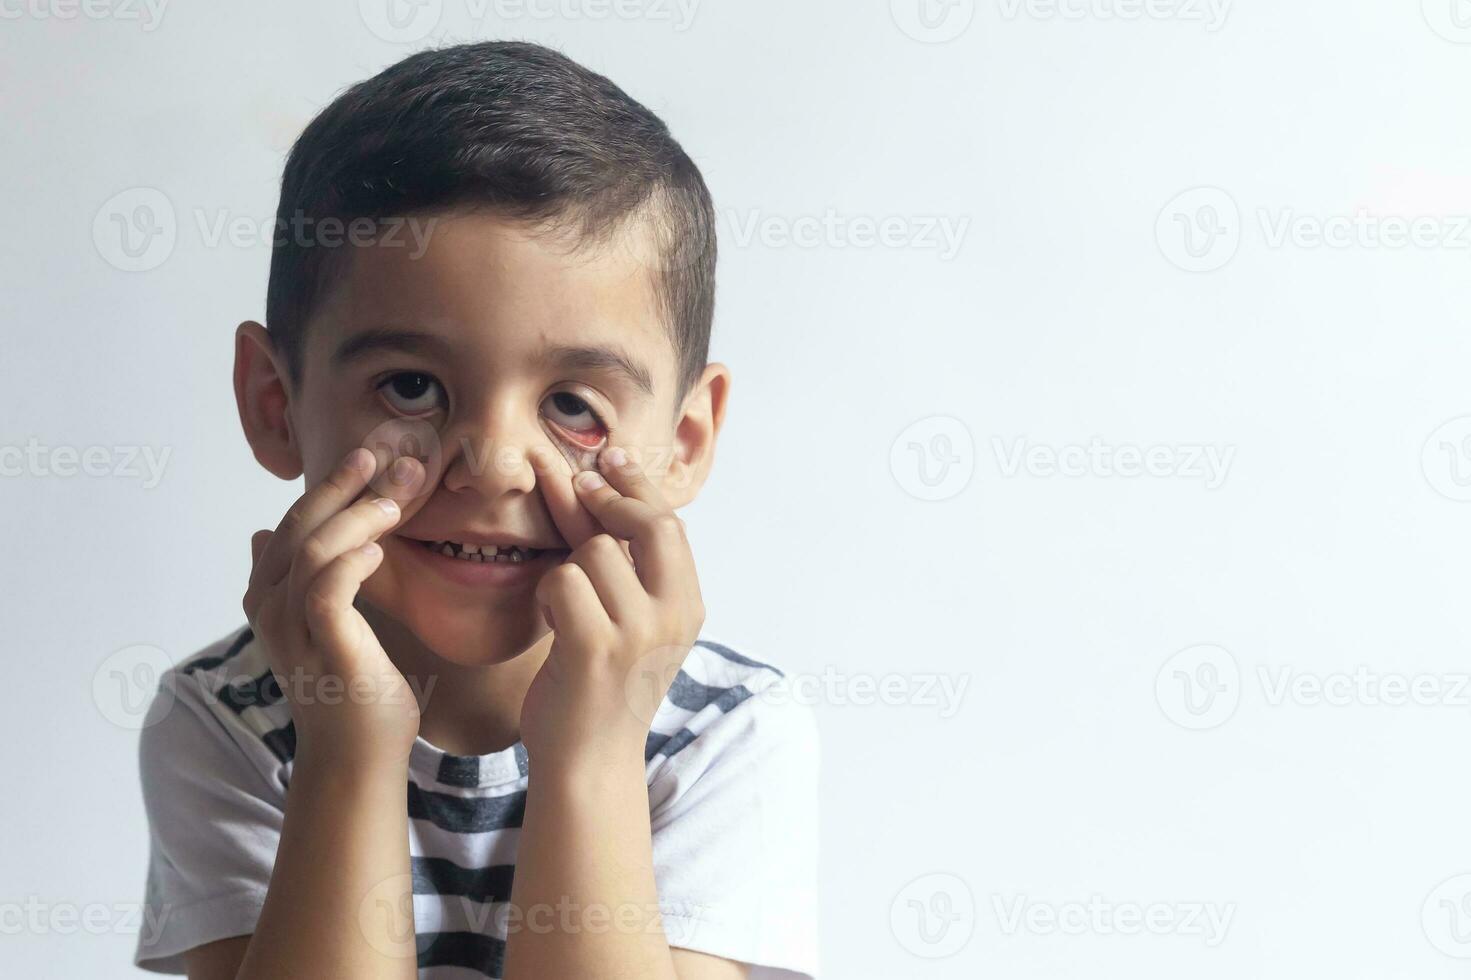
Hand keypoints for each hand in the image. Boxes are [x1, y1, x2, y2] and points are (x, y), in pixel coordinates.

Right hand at [242, 446, 426, 767]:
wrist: (360, 755)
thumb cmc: (353, 686)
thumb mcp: (327, 622)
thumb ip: (301, 579)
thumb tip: (262, 534)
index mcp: (270, 595)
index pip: (295, 522)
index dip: (330, 485)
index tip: (371, 455)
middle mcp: (270, 608)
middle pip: (299, 527)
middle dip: (343, 485)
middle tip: (386, 454)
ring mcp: (292, 630)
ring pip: (313, 551)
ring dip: (356, 517)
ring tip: (395, 500)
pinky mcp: (324, 650)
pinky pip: (326, 591)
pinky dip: (352, 562)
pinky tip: (381, 549)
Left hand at [523, 446, 705, 770]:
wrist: (588, 763)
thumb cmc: (599, 688)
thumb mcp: (626, 620)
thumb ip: (616, 559)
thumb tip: (587, 482)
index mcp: (689, 607)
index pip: (670, 524)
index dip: (637, 486)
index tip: (609, 458)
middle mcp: (674, 617)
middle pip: (648, 523)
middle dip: (610, 497)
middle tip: (579, 481)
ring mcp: (639, 633)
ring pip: (594, 552)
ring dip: (567, 566)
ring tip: (564, 604)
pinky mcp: (596, 648)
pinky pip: (563, 581)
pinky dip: (548, 594)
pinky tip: (551, 621)